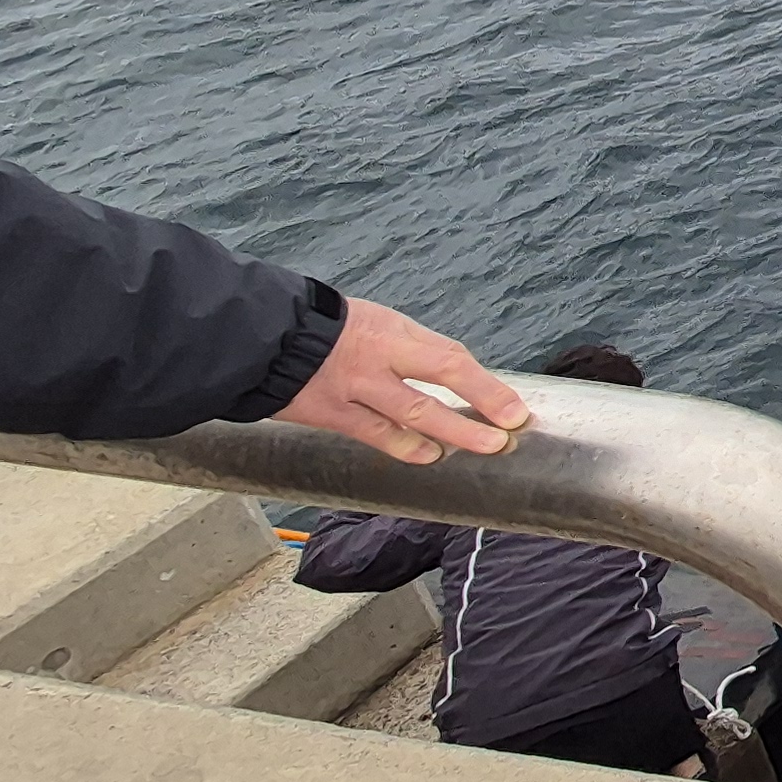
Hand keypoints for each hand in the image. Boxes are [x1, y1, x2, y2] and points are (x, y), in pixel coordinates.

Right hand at [271, 300, 532, 464]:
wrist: (266, 339)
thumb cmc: (333, 329)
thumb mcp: (379, 324)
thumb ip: (415, 350)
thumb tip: (460, 376)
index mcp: (393, 333)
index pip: (450, 357)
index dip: (486, 385)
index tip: (515, 408)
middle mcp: (377, 360)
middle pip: (439, 379)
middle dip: (479, 406)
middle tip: (507, 433)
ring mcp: (354, 389)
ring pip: (410, 414)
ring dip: (450, 433)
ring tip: (483, 447)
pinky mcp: (331, 414)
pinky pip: (374, 434)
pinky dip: (404, 447)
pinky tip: (428, 456)